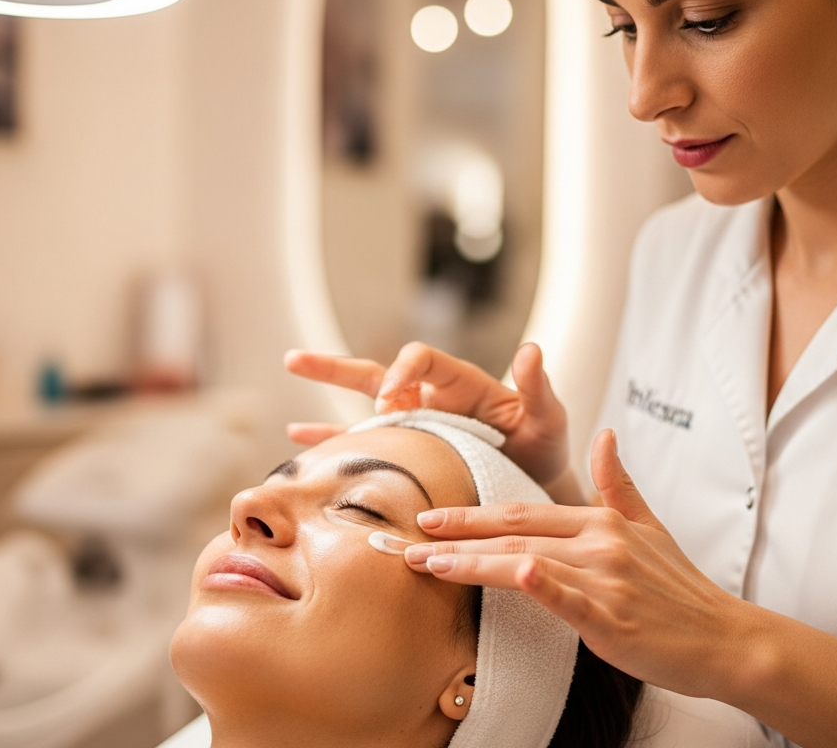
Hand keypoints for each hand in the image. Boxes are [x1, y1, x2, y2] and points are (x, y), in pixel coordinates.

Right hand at [284, 342, 572, 488]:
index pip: (422, 362)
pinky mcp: (407, 456)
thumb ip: (537, 388)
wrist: (539, 487)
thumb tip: (531, 349)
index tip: (391, 399)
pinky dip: (330, 441)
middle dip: (336, 369)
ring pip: (359, 408)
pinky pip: (361, 446)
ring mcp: (414, 428)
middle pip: (377, 375)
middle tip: (296, 361)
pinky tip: (298, 443)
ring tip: (287, 391)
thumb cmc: (546, 448)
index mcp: (459, 384)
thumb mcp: (548, 419)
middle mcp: (429, 400)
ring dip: (323, 399)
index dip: (402, 372)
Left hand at [400, 429, 757, 697]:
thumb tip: (605, 436)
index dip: (474, 514)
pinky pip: (568, 596)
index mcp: (603, 520)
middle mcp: (600, 542)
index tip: (433, 517)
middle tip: (411, 536)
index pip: (524, 513)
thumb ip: (620, 484)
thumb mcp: (652, 527)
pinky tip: (513, 573)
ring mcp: (606, 578)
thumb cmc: (683, 592)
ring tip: (427, 564)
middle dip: (457, 533)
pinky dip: (540, 582)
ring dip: (470, 562)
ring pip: (524, 562)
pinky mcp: (612, 617)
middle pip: (514, 531)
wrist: (726, 638)